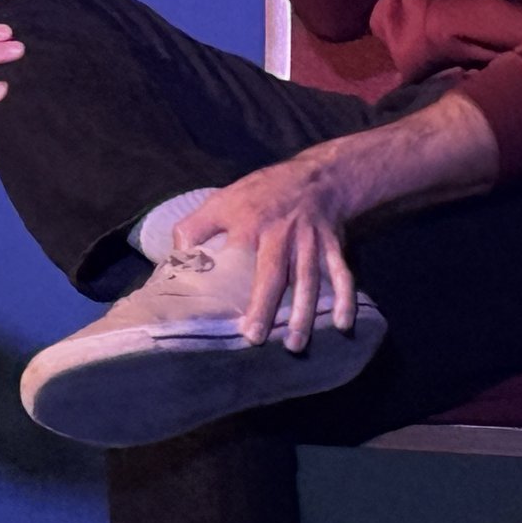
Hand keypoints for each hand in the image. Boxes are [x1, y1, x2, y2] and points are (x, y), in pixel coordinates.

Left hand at [171, 154, 358, 351]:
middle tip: (256, 339)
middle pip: (275, 275)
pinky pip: (341, 274)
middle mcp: (281, 235)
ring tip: (295, 345)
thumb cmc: (261, 194)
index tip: (220, 311)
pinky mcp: (333, 246)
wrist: (315, 177)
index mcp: (251, 224)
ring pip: (308, 280)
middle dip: (266, 307)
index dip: (229, 283)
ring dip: (304, 313)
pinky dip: (346, 299)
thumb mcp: (221, 200)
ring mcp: (310, 242)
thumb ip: (194, 228)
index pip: (237, 257)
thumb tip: (175, 257)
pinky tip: (343, 325)